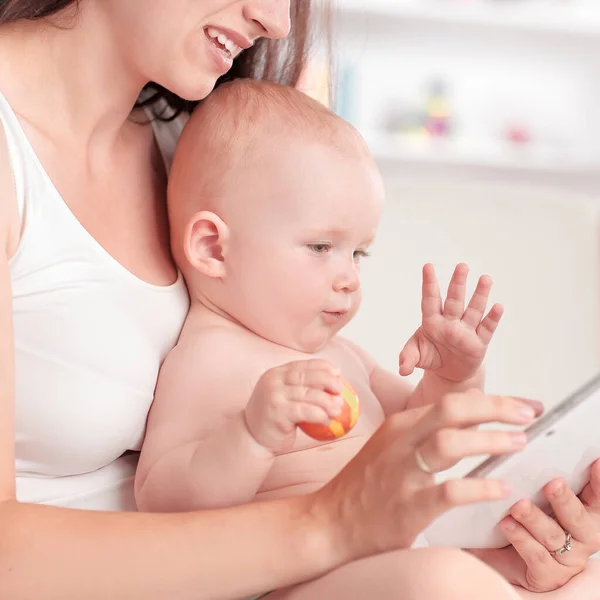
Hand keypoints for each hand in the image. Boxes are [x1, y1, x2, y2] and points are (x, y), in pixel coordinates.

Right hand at [244, 359, 342, 452]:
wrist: (252, 436)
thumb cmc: (276, 416)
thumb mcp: (287, 396)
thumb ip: (303, 387)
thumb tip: (336, 377)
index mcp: (277, 373)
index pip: (303, 365)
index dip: (323, 367)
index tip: (338, 374)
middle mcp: (273, 380)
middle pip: (306, 377)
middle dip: (328, 382)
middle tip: (340, 391)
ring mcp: (273, 395)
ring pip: (307, 394)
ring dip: (327, 402)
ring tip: (338, 409)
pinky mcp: (276, 412)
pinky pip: (303, 411)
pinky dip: (319, 415)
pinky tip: (327, 420)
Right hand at [312, 389, 535, 561]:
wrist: (330, 521)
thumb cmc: (364, 485)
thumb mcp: (390, 446)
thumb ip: (423, 431)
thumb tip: (467, 419)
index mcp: (401, 424)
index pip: (451, 402)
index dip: (491, 401)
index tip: (520, 405)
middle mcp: (402, 441)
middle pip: (452, 409)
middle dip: (494, 407)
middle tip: (526, 414)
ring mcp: (403, 472)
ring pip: (451, 442)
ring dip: (490, 440)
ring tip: (519, 442)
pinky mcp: (408, 506)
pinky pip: (450, 491)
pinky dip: (480, 488)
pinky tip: (501, 489)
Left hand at [400, 263, 502, 382]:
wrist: (448, 372)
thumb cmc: (430, 356)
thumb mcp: (417, 356)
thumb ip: (408, 358)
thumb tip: (402, 369)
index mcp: (432, 321)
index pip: (430, 299)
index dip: (429, 284)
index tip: (427, 266)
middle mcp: (450, 322)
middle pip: (454, 300)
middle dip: (457, 283)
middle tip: (462, 266)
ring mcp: (466, 331)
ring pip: (473, 310)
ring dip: (480, 295)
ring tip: (485, 278)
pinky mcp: (479, 343)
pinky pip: (486, 329)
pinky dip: (492, 318)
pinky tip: (498, 306)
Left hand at [471, 460, 599, 591]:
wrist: (501, 554)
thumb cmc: (525, 515)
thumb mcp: (536, 492)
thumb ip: (544, 472)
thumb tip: (535, 435)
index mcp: (586, 511)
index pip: (597, 494)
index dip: (599, 480)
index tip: (595, 461)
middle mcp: (582, 536)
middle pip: (578, 517)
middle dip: (564, 500)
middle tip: (552, 483)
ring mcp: (567, 558)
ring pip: (553, 536)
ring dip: (535, 518)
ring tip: (518, 505)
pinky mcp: (547, 574)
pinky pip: (536, 556)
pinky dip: (520, 538)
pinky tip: (507, 524)